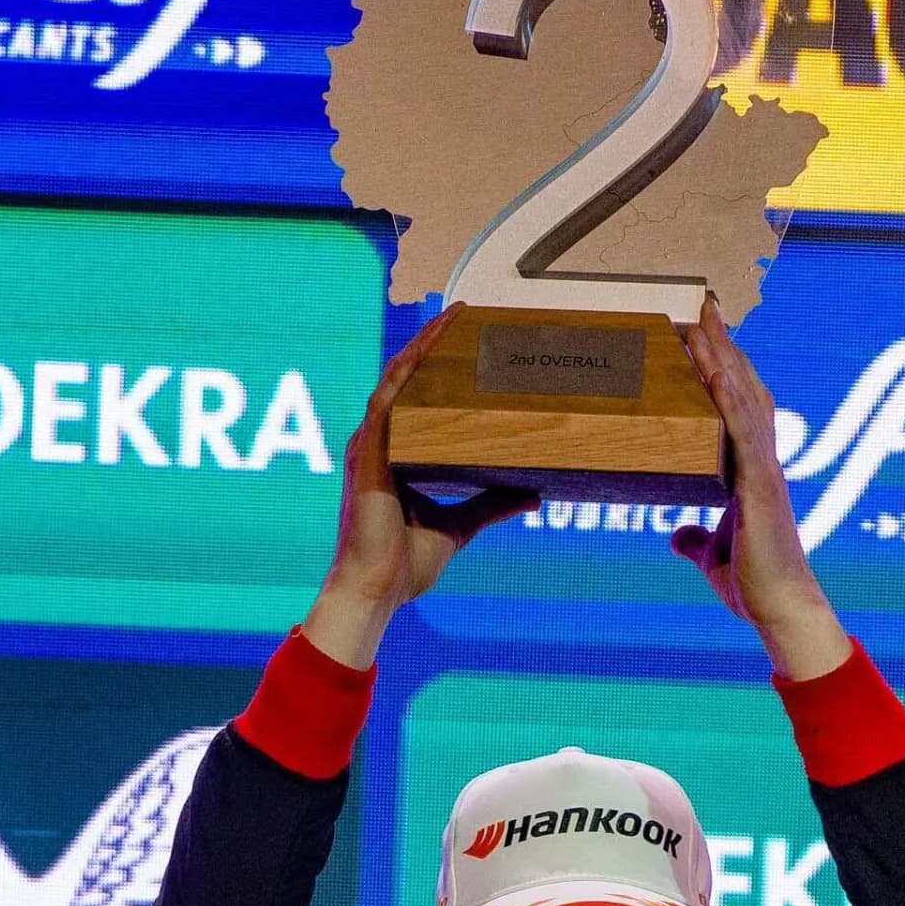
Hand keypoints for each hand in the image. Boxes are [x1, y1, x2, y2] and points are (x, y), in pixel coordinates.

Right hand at [300, 315, 535, 670]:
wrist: (376, 590)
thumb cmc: (406, 564)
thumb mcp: (459, 526)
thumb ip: (491, 505)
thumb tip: (533, 494)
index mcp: (395, 458)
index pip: (417, 401)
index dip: (437, 369)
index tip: (467, 343)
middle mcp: (380, 443)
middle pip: (408, 381)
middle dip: (432, 345)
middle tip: (466, 315)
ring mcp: (372, 443)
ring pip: (399, 378)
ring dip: (424, 344)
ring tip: (454, 316)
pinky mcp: (371, 449)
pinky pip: (390, 393)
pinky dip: (411, 364)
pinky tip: (429, 341)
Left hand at [671, 312, 851, 682]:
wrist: (780, 611)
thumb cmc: (752, 586)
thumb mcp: (712, 557)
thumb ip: (695, 540)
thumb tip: (676, 536)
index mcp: (749, 473)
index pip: (737, 408)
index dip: (724, 369)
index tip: (706, 335)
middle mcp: (761, 461)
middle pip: (743, 389)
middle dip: (723, 346)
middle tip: (703, 304)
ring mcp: (763, 469)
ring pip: (743, 399)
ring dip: (723, 357)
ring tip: (702, 319)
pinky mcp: (760, 485)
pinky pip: (742, 430)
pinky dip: (727, 396)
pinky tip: (713, 368)